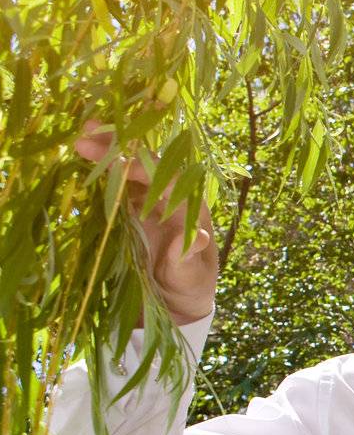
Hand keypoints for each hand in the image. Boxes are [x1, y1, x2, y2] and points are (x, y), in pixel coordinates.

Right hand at [76, 121, 218, 324]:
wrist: (174, 299)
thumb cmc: (188, 288)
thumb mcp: (191, 280)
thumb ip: (189, 261)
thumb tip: (199, 238)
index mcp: (191, 208)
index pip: (170, 179)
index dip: (146, 168)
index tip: (118, 162)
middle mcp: (171, 197)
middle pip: (147, 164)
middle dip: (119, 148)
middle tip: (86, 134)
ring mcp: (149, 200)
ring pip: (128, 167)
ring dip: (106, 150)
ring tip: (79, 135)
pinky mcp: (130, 208)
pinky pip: (114, 183)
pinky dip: (97, 170)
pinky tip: (75, 158)